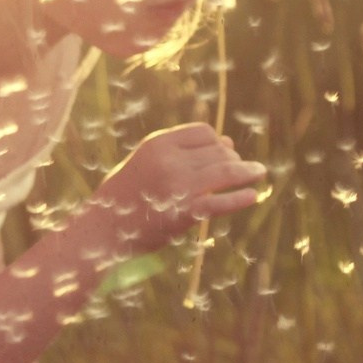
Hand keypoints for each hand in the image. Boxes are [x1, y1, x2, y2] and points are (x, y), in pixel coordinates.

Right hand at [89, 124, 267, 252]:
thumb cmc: (125, 196)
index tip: (228, 151)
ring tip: (260, 173)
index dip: (219, 141)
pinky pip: (222, 202)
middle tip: (247, 169)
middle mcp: (170, 160)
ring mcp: (179, 186)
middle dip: (235, 159)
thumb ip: (179, 151)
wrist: (103, 230)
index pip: (204, 132)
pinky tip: (253, 196)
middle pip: (218, 151)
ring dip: (248, 172)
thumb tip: (227, 142)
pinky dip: (241, 198)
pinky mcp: (186, 212)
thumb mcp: (146, 162)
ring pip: (227, 172)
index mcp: (158, 144)